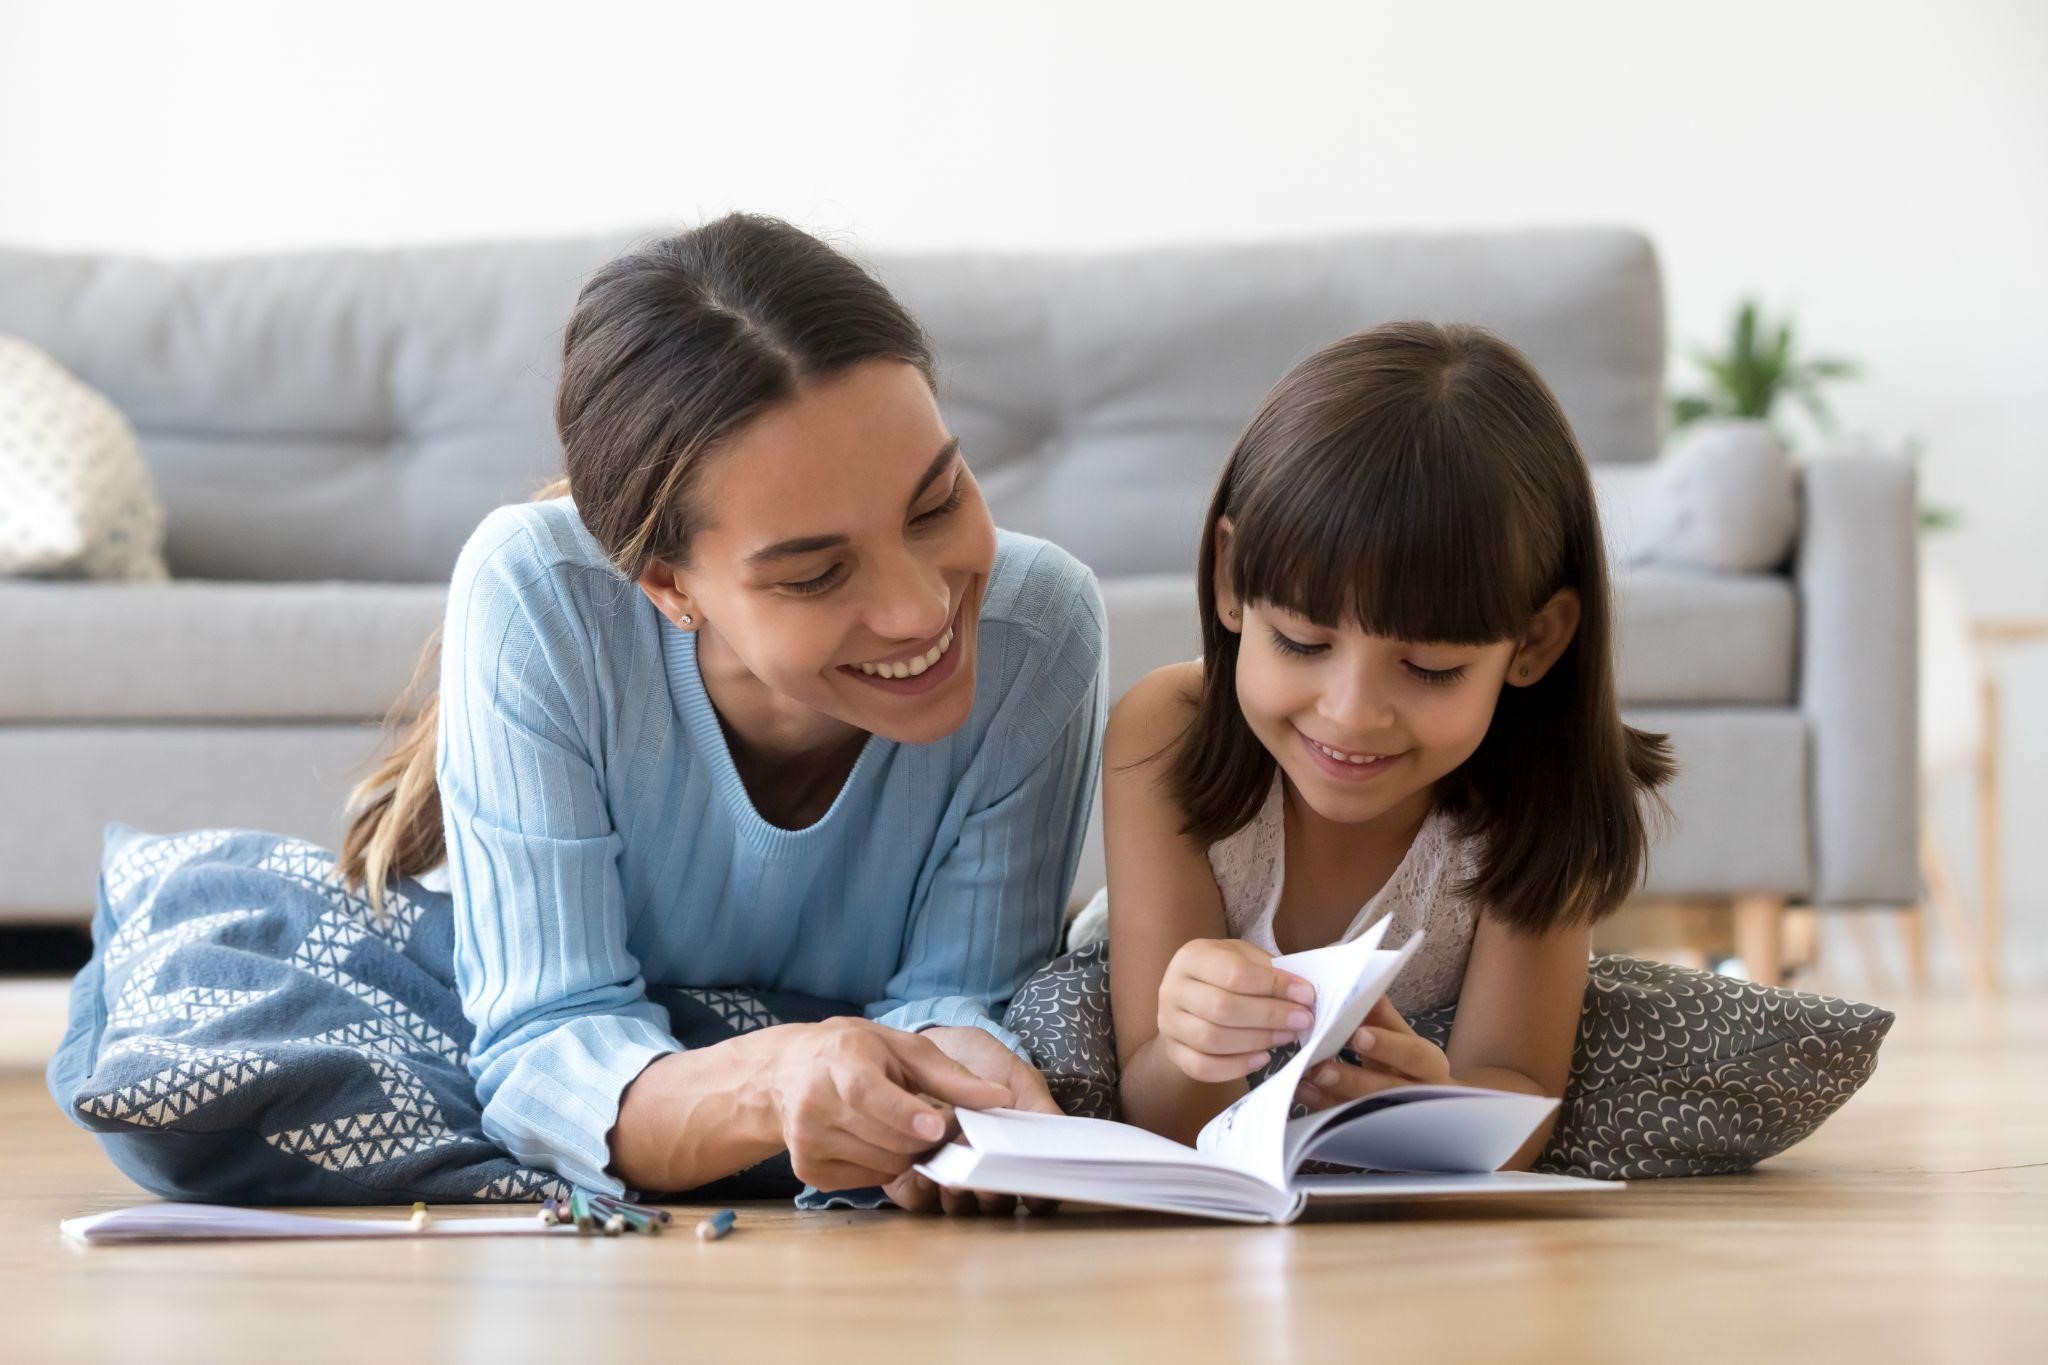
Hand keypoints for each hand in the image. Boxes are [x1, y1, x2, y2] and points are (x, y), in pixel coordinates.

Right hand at [767, 1018, 1012, 1192]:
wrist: (787, 1072)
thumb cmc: (855, 1053)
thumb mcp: (902, 1048)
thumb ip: (951, 1076)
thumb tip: (1002, 1099)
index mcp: (841, 1063)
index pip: (871, 1095)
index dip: (904, 1114)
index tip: (936, 1126)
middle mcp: (816, 1104)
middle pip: (888, 1139)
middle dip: (923, 1136)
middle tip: (933, 1120)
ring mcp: (808, 1141)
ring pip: (883, 1164)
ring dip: (906, 1152)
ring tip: (900, 1126)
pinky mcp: (807, 1170)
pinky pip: (868, 1180)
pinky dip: (883, 1165)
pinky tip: (873, 1138)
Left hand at [882, 1025, 1061, 1216]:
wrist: (934, 1045)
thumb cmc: (982, 1061)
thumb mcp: (1018, 1077)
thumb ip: (1039, 1109)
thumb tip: (1057, 1146)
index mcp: (1014, 1156)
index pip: (1034, 1193)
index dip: (1036, 1196)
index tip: (1033, 1190)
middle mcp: (984, 1172)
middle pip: (996, 1206)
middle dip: (993, 1197)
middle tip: (988, 1183)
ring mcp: (947, 1176)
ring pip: (959, 1209)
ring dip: (958, 1199)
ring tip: (953, 1180)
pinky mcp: (910, 1176)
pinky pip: (918, 1200)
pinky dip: (922, 1193)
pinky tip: (924, 1174)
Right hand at [1157, 937, 1316, 1082]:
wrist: (1190, 999)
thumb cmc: (1225, 974)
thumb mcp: (1245, 959)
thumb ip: (1270, 972)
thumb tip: (1302, 995)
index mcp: (1192, 956)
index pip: (1235, 973)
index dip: (1274, 986)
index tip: (1306, 996)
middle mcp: (1173, 988)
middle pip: (1222, 1008)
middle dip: (1269, 1017)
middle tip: (1301, 1020)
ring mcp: (1168, 1023)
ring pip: (1211, 1039)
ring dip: (1257, 1041)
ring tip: (1286, 1037)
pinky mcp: (1172, 1052)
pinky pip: (1202, 1067)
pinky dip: (1235, 1067)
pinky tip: (1261, 1058)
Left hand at [1295, 997, 1452, 1109]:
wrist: (1433, 1110)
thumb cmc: (1409, 1064)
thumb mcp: (1403, 1038)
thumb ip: (1383, 1016)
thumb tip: (1364, 985)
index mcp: (1428, 1064)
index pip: (1413, 1054)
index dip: (1387, 1045)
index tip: (1358, 1035)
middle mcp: (1417, 1095)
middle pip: (1386, 1089)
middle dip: (1353, 1079)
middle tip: (1322, 1067)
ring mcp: (1395, 1118)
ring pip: (1364, 1110)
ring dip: (1331, 1094)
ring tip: (1306, 1077)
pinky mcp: (1371, 1130)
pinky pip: (1345, 1120)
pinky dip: (1322, 1105)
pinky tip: (1303, 1091)